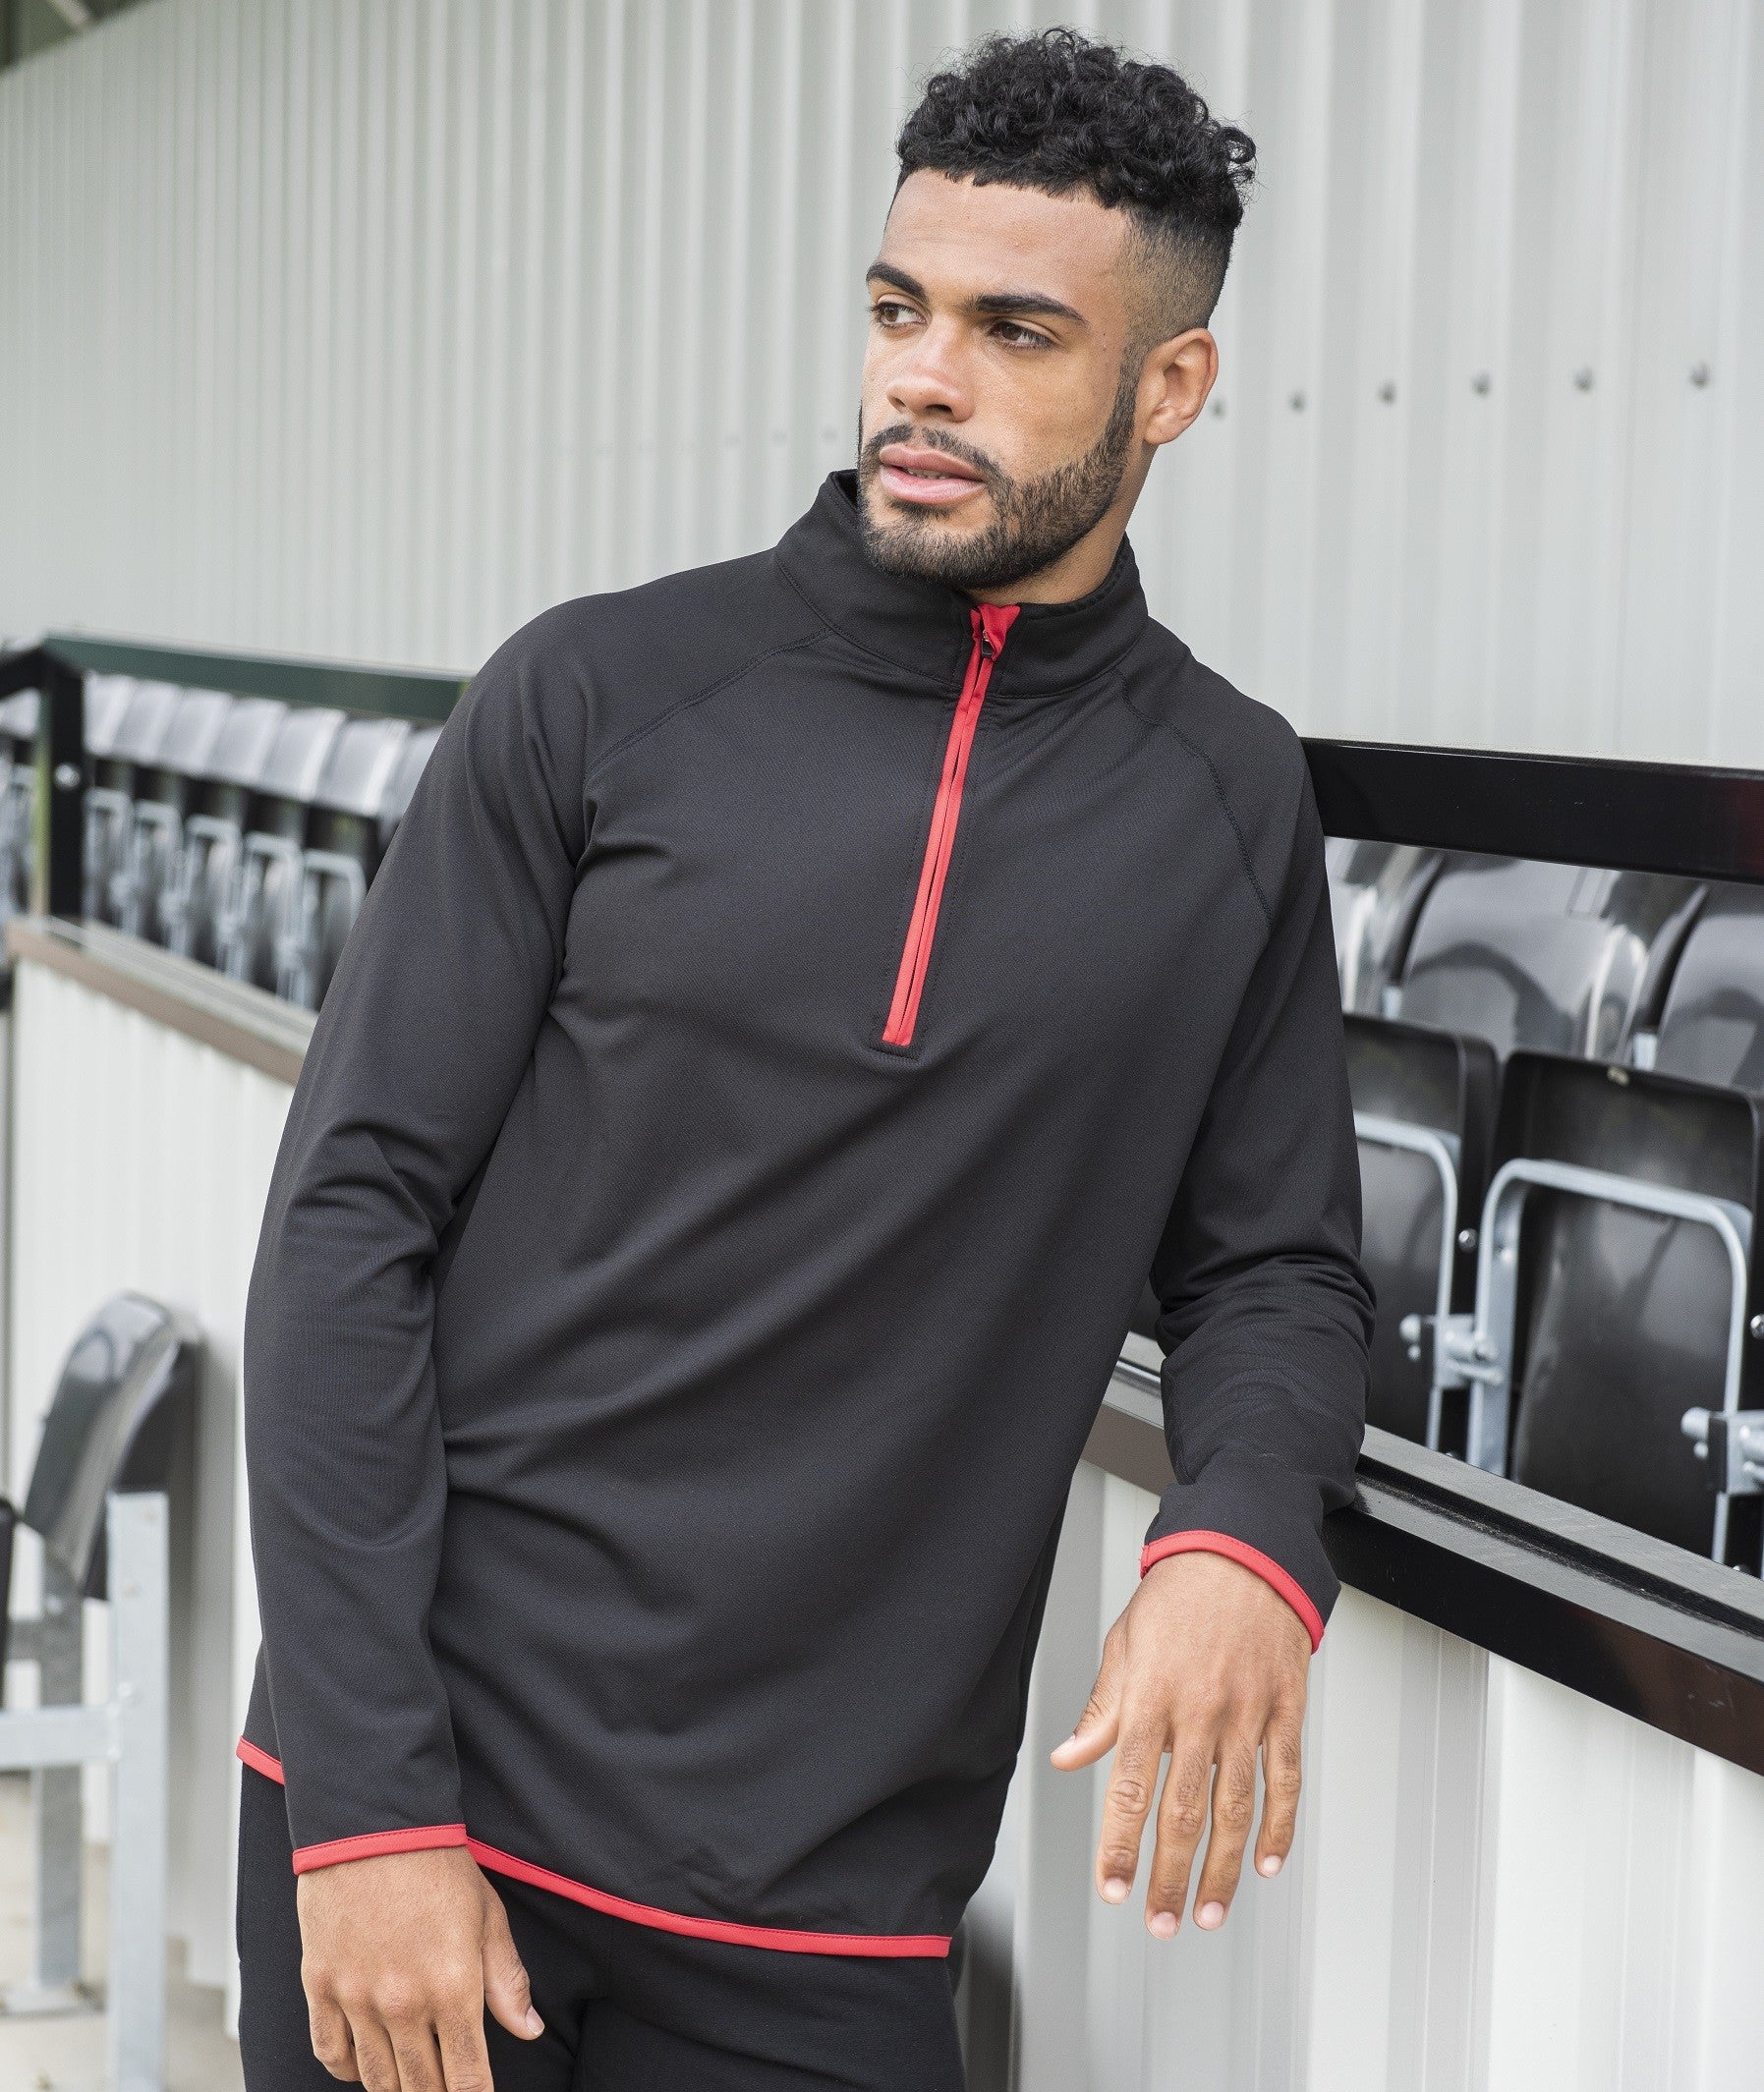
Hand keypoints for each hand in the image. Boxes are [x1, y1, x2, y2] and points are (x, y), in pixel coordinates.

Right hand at [297, 1845, 542, 2088]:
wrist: (373, 1825)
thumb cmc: (437, 1865)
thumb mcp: (488, 1917)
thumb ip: (507, 1980)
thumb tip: (529, 2028)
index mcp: (453, 1987)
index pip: (467, 2078)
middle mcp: (403, 2003)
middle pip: (420, 2087)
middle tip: (445, 2090)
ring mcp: (357, 1998)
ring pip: (376, 2079)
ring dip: (396, 2090)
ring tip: (412, 2084)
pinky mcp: (321, 1986)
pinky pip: (330, 2053)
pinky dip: (349, 2069)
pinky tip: (366, 2064)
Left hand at [1049, 1549, 1308, 1938]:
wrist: (1243, 1552)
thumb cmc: (1179, 1595)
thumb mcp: (1125, 1645)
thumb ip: (1102, 1711)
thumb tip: (1068, 1756)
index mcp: (1151, 1696)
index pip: (1129, 1787)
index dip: (1120, 1845)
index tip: (1112, 1888)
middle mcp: (1199, 1710)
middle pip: (1184, 1811)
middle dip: (1170, 1876)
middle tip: (1161, 1922)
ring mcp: (1247, 1713)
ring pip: (1236, 1807)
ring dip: (1224, 1869)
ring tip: (1210, 1912)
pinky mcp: (1285, 1709)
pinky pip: (1285, 1778)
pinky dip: (1279, 1826)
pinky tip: (1266, 1862)